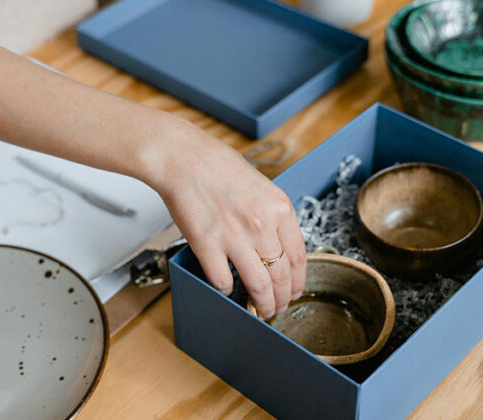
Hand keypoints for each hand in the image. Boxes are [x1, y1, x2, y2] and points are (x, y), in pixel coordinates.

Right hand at [149, 120, 305, 319]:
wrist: (183, 158)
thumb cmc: (215, 165)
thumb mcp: (260, 186)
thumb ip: (271, 216)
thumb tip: (275, 247)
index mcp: (279, 208)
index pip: (299, 257)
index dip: (298, 282)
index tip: (293, 291)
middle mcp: (262, 224)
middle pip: (281, 276)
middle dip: (281, 300)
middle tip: (277, 308)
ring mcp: (235, 237)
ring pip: (259, 285)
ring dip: (261, 304)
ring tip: (260, 310)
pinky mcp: (208, 245)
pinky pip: (223, 281)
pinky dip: (227, 291)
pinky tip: (227, 289)